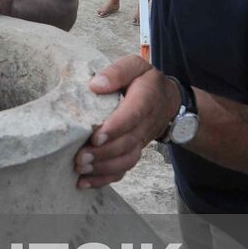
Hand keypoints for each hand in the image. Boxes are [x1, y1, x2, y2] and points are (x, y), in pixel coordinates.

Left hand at [74, 54, 182, 187]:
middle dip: (103, 153)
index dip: (115, 128)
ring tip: (80, 168)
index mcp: (146, 98)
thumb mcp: (135, 66)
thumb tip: (95, 85)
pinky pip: (123, 169)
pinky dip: (105, 179)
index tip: (95, 137)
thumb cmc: (145, 81)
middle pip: (126, 143)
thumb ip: (118, 72)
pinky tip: (84, 182)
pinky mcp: (134, 152)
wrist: (166, 101)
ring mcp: (140, 141)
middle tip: (80, 157)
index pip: (132, 115)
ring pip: (126, 160)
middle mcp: (145, 124)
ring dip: (103, 168)